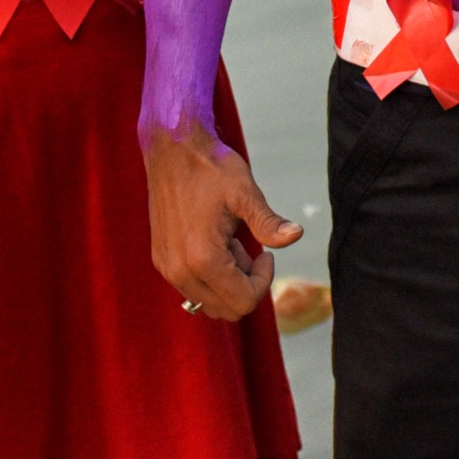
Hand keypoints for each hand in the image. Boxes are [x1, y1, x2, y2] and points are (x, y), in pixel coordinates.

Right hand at [143, 124, 301, 320]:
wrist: (171, 148)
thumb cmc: (209, 166)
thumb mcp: (245, 193)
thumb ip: (269, 223)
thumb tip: (296, 235)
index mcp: (202, 258)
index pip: (243, 302)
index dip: (263, 282)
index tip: (266, 254)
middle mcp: (179, 270)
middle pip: (227, 310)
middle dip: (245, 285)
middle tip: (248, 249)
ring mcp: (167, 267)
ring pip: (209, 303)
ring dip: (227, 282)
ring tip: (230, 244)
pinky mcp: (161, 259)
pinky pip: (192, 288)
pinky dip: (210, 276)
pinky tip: (213, 242)